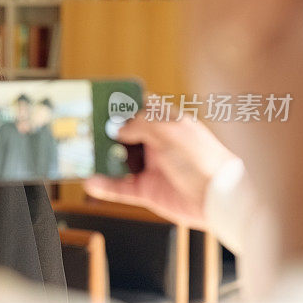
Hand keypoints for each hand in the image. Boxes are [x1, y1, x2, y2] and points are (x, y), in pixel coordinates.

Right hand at [83, 115, 238, 228]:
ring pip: (119, 161)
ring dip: (101, 159)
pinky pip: (121, 188)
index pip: (142, 108)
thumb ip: (142, 124)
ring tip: (82, 156)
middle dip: (105, 133)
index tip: (101, 103)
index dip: (123, 105)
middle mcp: (158, 145)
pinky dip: (105, 186)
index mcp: (168, 124)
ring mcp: (152, 168)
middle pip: (125, 135)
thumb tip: (117, 127)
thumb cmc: (204, 160)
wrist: (220, 200)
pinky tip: (91, 182)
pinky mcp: (148, 191)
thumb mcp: (171, 132)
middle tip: (84, 131)